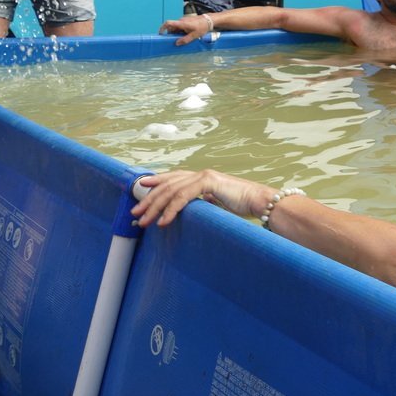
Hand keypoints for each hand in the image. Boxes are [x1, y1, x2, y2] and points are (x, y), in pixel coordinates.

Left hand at [132, 169, 270, 227]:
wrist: (260, 201)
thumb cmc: (243, 205)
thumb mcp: (217, 204)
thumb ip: (202, 203)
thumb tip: (188, 212)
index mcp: (203, 178)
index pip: (174, 177)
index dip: (156, 180)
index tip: (141, 186)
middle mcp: (201, 174)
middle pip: (168, 185)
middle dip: (149, 199)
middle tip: (136, 213)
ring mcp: (205, 176)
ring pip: (171, 191)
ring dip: (155, 207)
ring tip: (144, 221)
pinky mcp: (209, 182)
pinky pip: (183, 196)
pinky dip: (171, 210)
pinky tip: (164, 221)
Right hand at [159, 14, 210, 45]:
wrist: (209, 20)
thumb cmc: (202, 27)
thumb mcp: (194, 35)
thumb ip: (185, 40)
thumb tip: (176, 43)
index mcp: (181, 23)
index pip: (168, 23)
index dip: (162, 28)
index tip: (160, 34)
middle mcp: (181, 21)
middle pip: (171, 27)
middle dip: (170, 34)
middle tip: (172, 40)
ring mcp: (183, 20)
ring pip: (176, 27)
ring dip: (176, 33)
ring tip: (180, 39)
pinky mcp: (186, 21)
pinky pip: (180, 26)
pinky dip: (180, 31)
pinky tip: (184, 36)